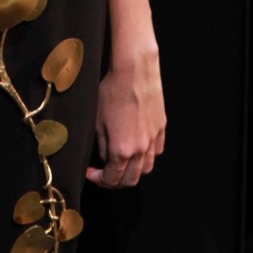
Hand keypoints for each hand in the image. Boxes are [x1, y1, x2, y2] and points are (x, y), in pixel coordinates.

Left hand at [85, 46, 165, 188]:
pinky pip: (156, 151)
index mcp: (122, 150)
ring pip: (146, 169)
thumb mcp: (97, 120)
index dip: (99, 179)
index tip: (91, 173)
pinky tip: (137, 147)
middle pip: (131, 180)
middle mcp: (140, 149)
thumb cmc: (112, 91)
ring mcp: (153, 139)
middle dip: (115, 181)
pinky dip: (147, 156)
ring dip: (133, 171)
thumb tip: (104, 158)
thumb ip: (101, 145)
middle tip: (104, 173)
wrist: (134, 70)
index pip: (112, 179)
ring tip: (121, 162)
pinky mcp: (161, 128)